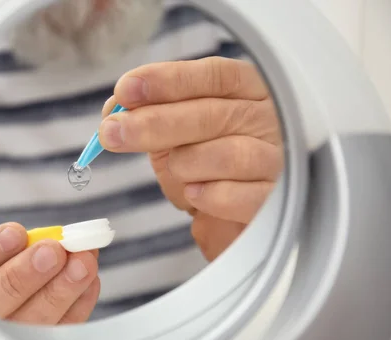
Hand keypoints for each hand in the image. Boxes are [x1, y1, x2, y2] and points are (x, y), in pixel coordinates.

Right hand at [0, 223, 99, 324]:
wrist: (6, 315)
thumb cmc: (1, 274)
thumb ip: (14, 246)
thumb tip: (54, 237)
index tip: (15, 233)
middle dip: (28, 273)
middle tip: (54, 251)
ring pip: (33, 322)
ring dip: (61, 290)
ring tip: (82, 263)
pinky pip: (59, 333)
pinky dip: (79, 306)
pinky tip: (90, 281)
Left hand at [99, 57, 283, 260]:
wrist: (233, 212)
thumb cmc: (205, 163)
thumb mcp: (174, 134)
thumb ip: (149, 116)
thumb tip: (112, 110)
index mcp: (246, 91)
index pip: (213, 76)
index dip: (167, 81)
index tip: (125, 90)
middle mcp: (268, 119)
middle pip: (212, 114)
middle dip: (155, 123)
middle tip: (113, 132)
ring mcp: (277, 158)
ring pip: (227, 155)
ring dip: (185, 165)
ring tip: (176, 171)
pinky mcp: (275, 199)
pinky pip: (239, 196)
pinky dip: (208, 196)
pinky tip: (195, 193)